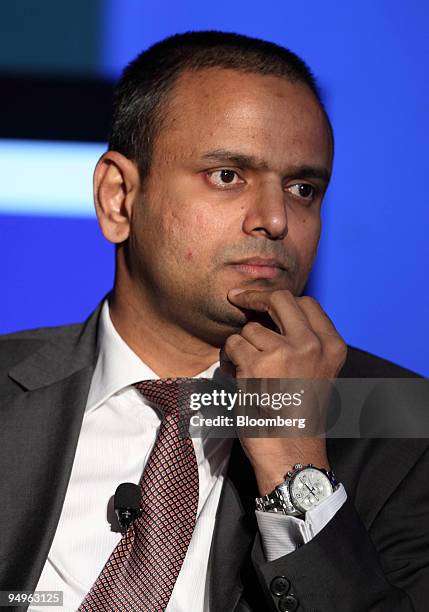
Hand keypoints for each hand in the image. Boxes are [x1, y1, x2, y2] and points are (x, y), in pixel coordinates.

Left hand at [220, 288, 346, 494]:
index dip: (280, 298)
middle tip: (237, 298)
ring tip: (246, 369)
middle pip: (280, 299)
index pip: (307, 303)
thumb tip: (266, 310)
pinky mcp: (258, 366)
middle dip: (254, 296)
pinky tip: (236, 376)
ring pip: (250, 328)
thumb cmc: (298, 414)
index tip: (260, 299)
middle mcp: (312, 345)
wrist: (292, 452)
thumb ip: (302, 341)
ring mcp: (285, 353)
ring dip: (240, 344)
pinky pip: (233, 345)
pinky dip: (228, 359)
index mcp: (332, 347)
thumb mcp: (316, 372)